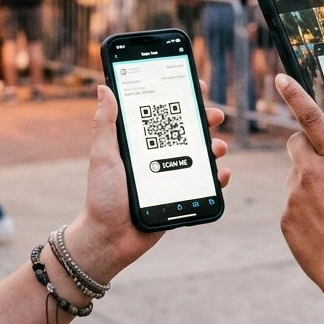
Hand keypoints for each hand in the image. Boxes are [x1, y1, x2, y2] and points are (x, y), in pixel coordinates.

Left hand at [65, 86, 230, 283]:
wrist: (110, 238)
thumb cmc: (102, 196)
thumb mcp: (103, 155)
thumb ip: (106, 123)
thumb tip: (103, 87)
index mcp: (140, 141)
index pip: (162, 112)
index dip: (180, 97)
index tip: (195, 85)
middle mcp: (158, 155)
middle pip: (188, 130)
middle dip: (206, 119)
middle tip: (215, 116)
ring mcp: (172, 174)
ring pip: (201, 155)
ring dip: (216, 146)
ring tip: (218, 148)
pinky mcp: (182, 194)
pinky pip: (206, 183)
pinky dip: (218, 177)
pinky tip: (221, 174)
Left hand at [275, 75, 323, 297]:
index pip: (312, 117)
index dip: (295, 94)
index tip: (280, 78)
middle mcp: (312, 173)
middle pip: (296, 144)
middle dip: (306, 146)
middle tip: (322, 163)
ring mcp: (294, 196)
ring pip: (295, 176)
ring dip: (308, 183)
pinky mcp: (285, 219)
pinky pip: (292, 205)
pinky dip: (304, 211)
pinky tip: (323, 228)